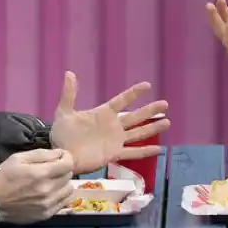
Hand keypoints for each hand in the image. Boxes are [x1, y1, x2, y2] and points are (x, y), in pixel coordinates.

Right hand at [0, 148, 74, 223]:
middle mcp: (48, 190)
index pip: (68, 164)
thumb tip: (60, 153)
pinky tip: (50, 192)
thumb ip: (42, 154)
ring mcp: (48, 204)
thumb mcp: (19, 158)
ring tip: (51, 181)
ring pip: (69, 189)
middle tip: (52, 168)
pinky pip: (63, 202)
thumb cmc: (4, 176)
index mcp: (41, 174)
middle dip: (62, 169)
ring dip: (63, 183)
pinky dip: (60, 195)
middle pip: (69, 176)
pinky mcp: (46, 214)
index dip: (66, 157)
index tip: (60, 157)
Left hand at [49, 71, 169, 173]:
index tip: (147, 85)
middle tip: (165, 104)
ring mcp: (115, 140)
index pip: (122, 101)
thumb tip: (69, 73)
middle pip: (135, 116)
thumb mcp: (64, 112)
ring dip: (152, 128)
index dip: (134, 93)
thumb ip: (69, 94)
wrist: (61, 155)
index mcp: (103, 114)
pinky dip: (145, 152)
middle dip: (150, 110)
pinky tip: (158, 150)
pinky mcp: (114, 154)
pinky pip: (132, 153)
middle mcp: (113, 126)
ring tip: (167, 122)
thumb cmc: (62, 134)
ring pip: (138, 133)